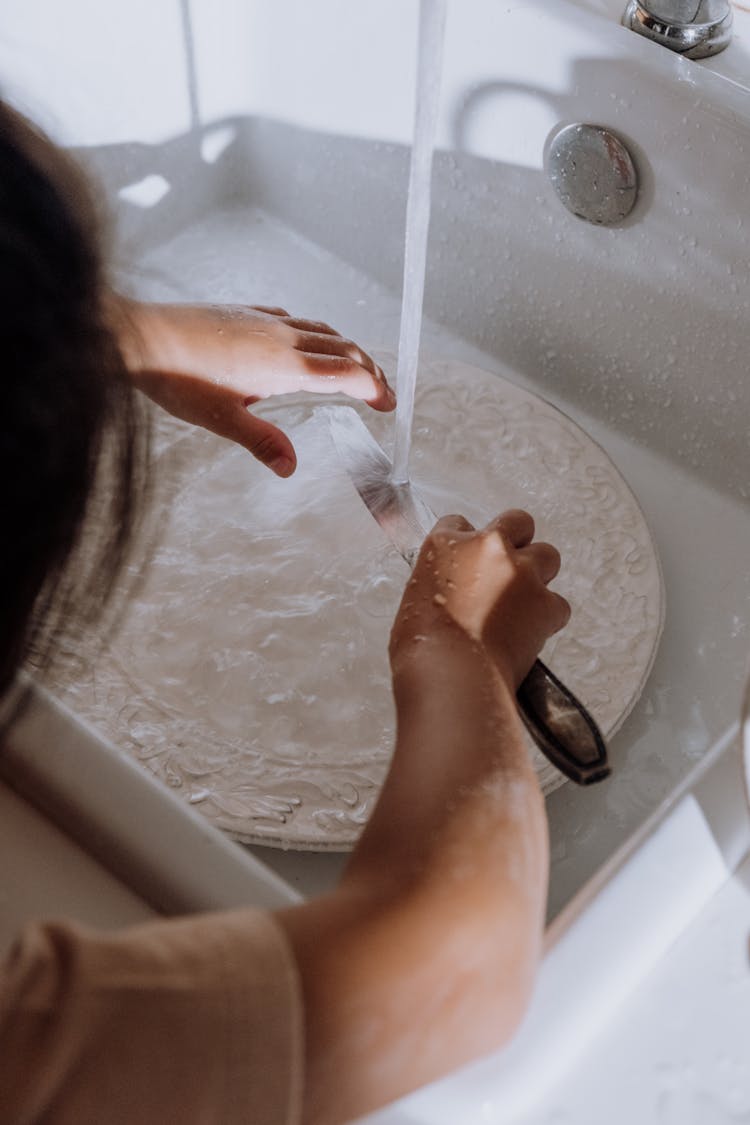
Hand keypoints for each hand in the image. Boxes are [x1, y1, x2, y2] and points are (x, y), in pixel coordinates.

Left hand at [118, 300, 394, 476]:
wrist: (139, 336)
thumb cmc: (177, 379)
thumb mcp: (222, 420)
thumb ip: (262, 441)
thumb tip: (290, 468)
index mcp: (284, 365)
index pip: (345, 374)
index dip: (373, 388)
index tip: (388, 404)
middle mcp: (282, 336)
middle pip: (342, 349)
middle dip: (369, 369)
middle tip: (382, 390)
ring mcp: (264, 319)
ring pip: (321, 330)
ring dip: (346, 348)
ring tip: (355, 366)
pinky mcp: (245, 310)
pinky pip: (294, 318)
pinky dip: (314, 332)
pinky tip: (305, 340)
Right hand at [390, 508, 569, 689]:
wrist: (452, 672)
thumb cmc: (424, 646)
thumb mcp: (416, 600)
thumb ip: (440, 582)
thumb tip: (451, 596)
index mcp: (447, 544)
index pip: (459, 523)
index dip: (467, 543)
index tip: (470, 560)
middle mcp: (488, 547)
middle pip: (517, 521)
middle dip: (517, 541)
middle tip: (509, 567)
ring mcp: (522, 573)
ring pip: (548, 555)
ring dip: (539, 574)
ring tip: (524, 601)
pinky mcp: (546, 603)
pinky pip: (558, 604)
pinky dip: (548, 617)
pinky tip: (530, 633)